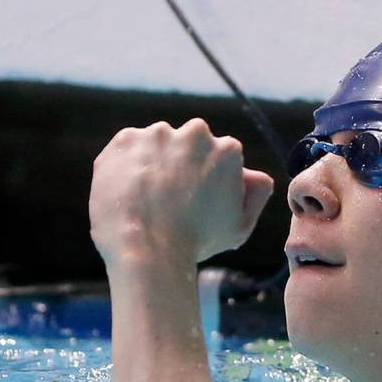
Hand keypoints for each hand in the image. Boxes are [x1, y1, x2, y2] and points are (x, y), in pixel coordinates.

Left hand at [90, 118, 273, 268]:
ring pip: (156, 146)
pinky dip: (126, 167)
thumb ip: (256, 193)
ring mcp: (157, 134)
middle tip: (171, 200)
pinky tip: (129, 195)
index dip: (209, 181)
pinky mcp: (124, 141)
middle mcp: (194, 133)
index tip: (197, 202)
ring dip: (153, 165)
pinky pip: (126, 150)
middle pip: (188, 146)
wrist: (148, 249)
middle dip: (181, 166)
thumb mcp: (242, 224)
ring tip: (146, 200)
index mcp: (227, 149)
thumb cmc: (198, 241)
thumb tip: (254, 175)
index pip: (219, 157)